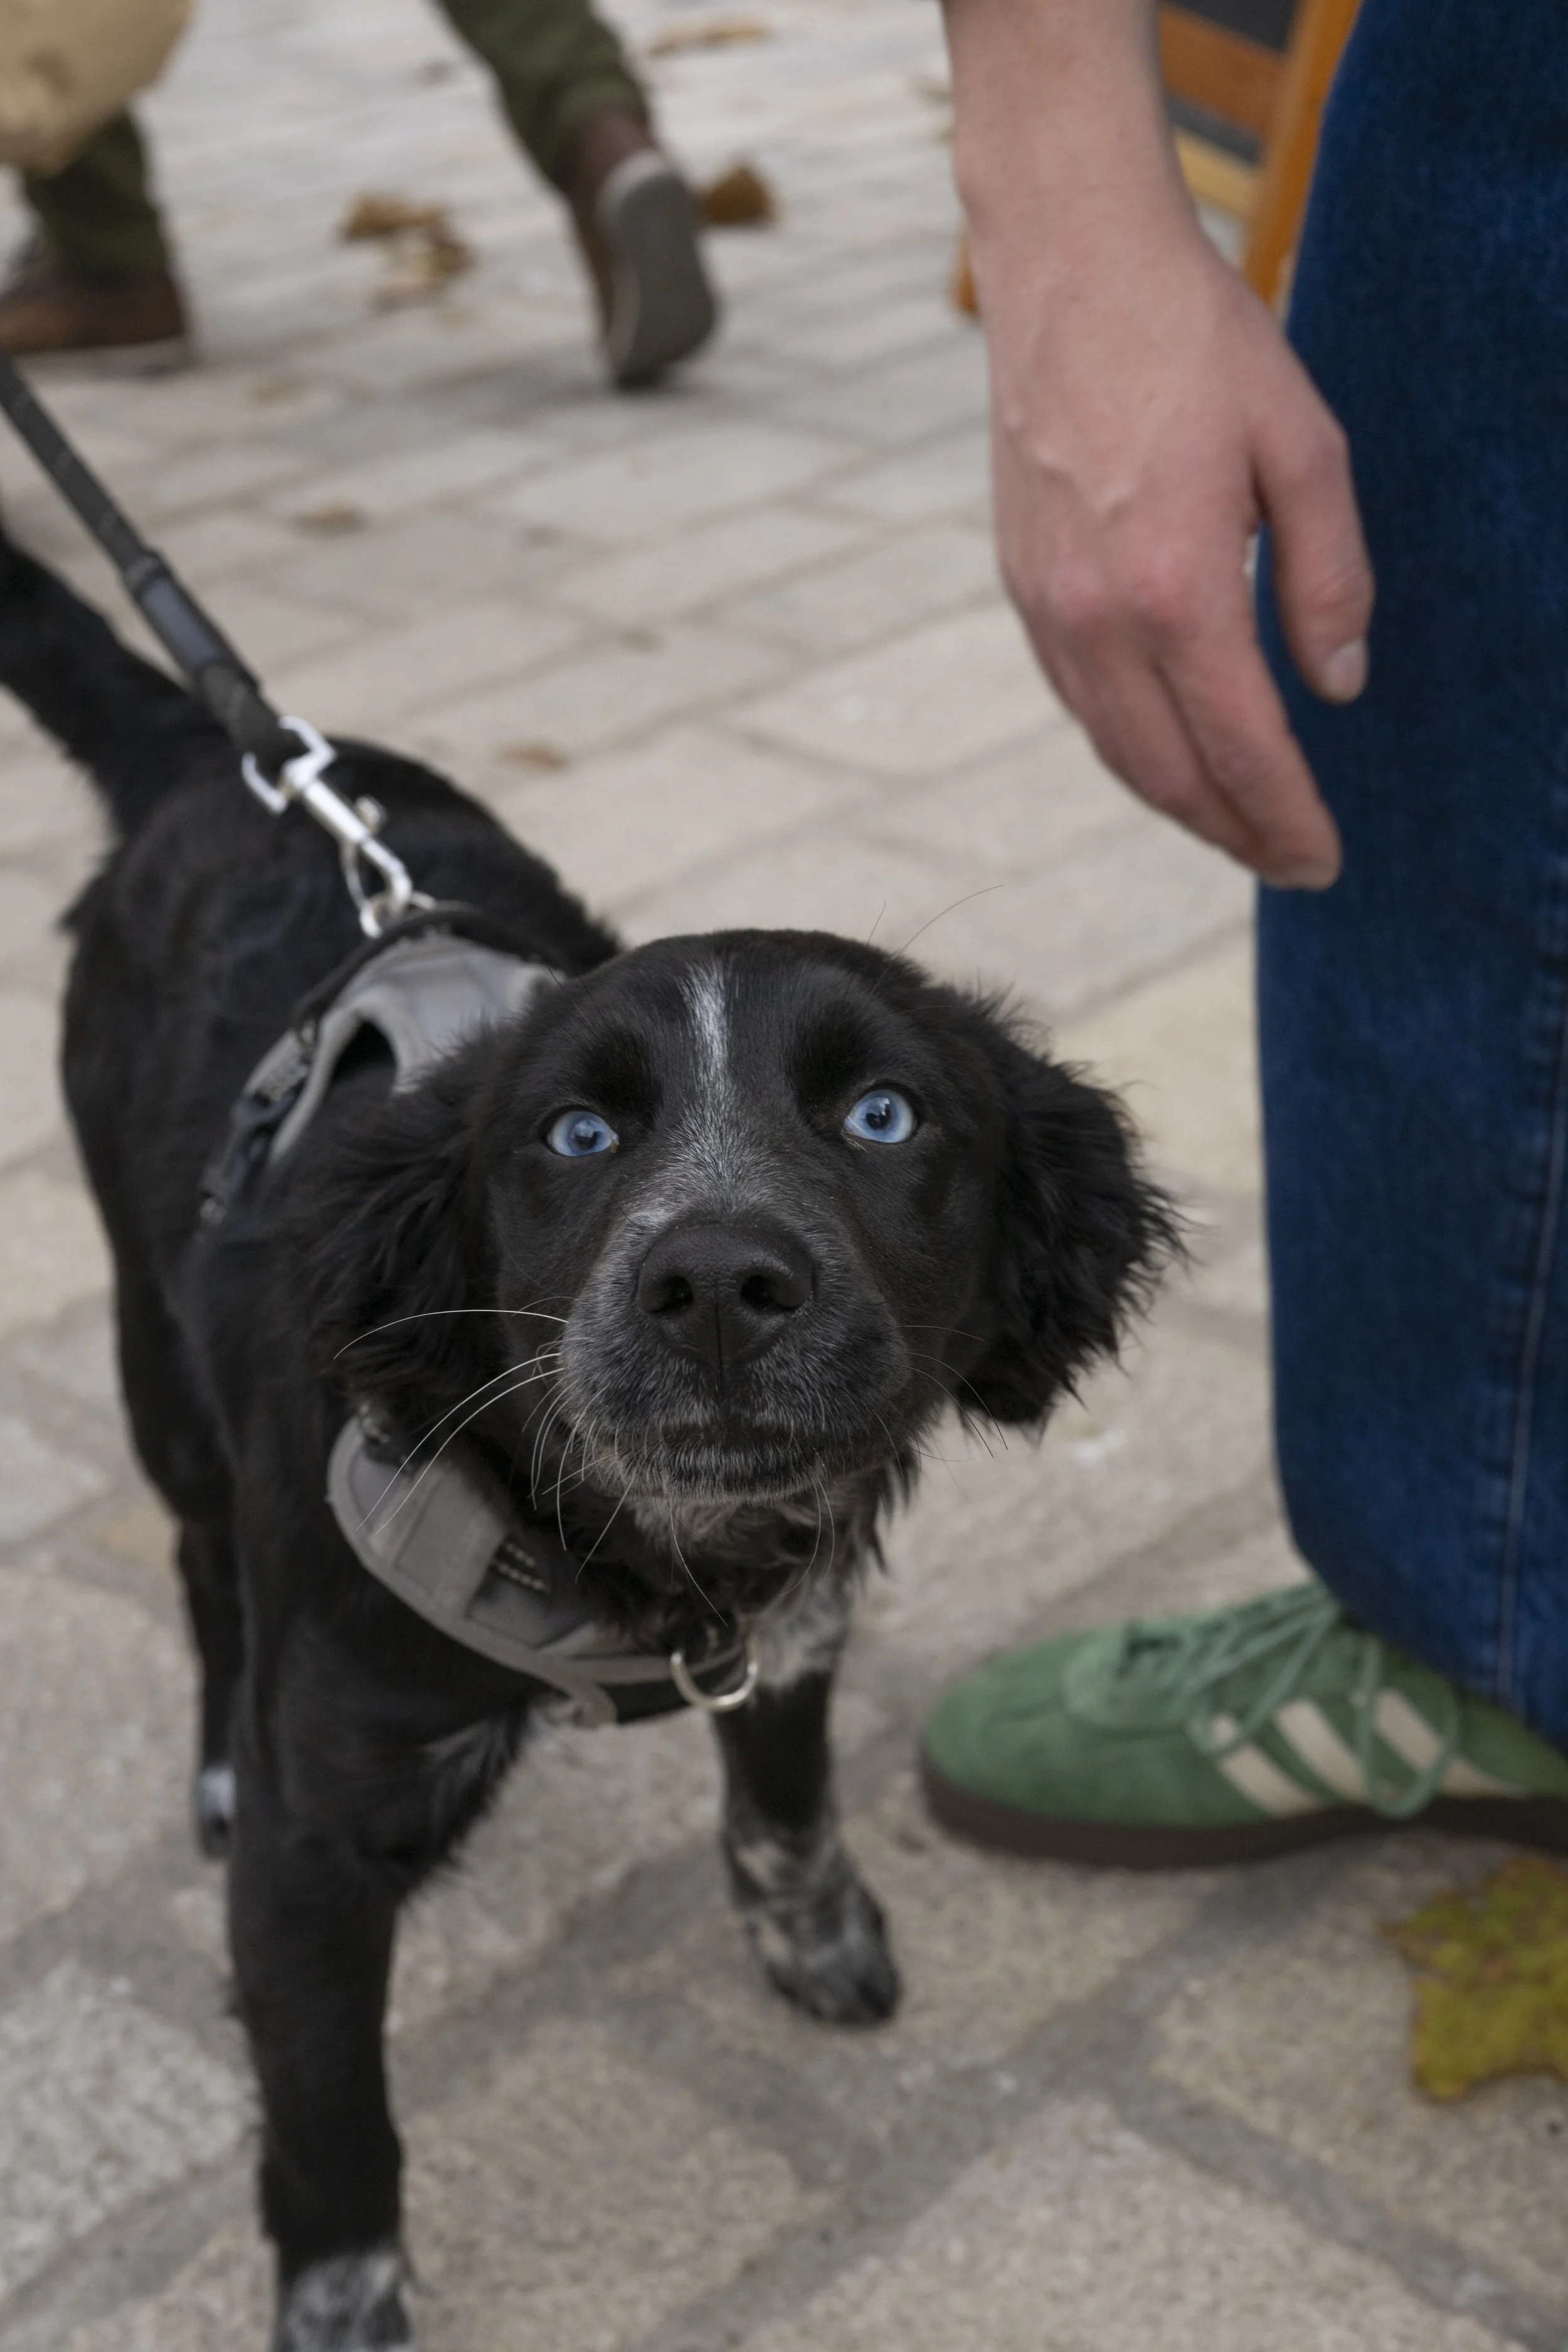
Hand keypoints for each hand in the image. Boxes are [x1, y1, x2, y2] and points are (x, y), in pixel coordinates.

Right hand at [947, 0, 1372, 887]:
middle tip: (1290, 863)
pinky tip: (1170, 753)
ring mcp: (1049, 610)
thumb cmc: (1196, 342)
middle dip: (1235, 833)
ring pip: (1116, 751)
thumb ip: (1329, 575)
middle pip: (1170, 775)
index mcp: (1176, 588)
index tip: (1322, 860)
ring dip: (1181, 805)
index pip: (1240, 746)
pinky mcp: (1023, 589)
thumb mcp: (1305, 445)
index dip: (1286, 817)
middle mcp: (1098, 619)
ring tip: (1237, 827)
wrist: (1071, 268)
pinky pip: (1079, 703)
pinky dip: (1131, 749)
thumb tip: (1339, 684)